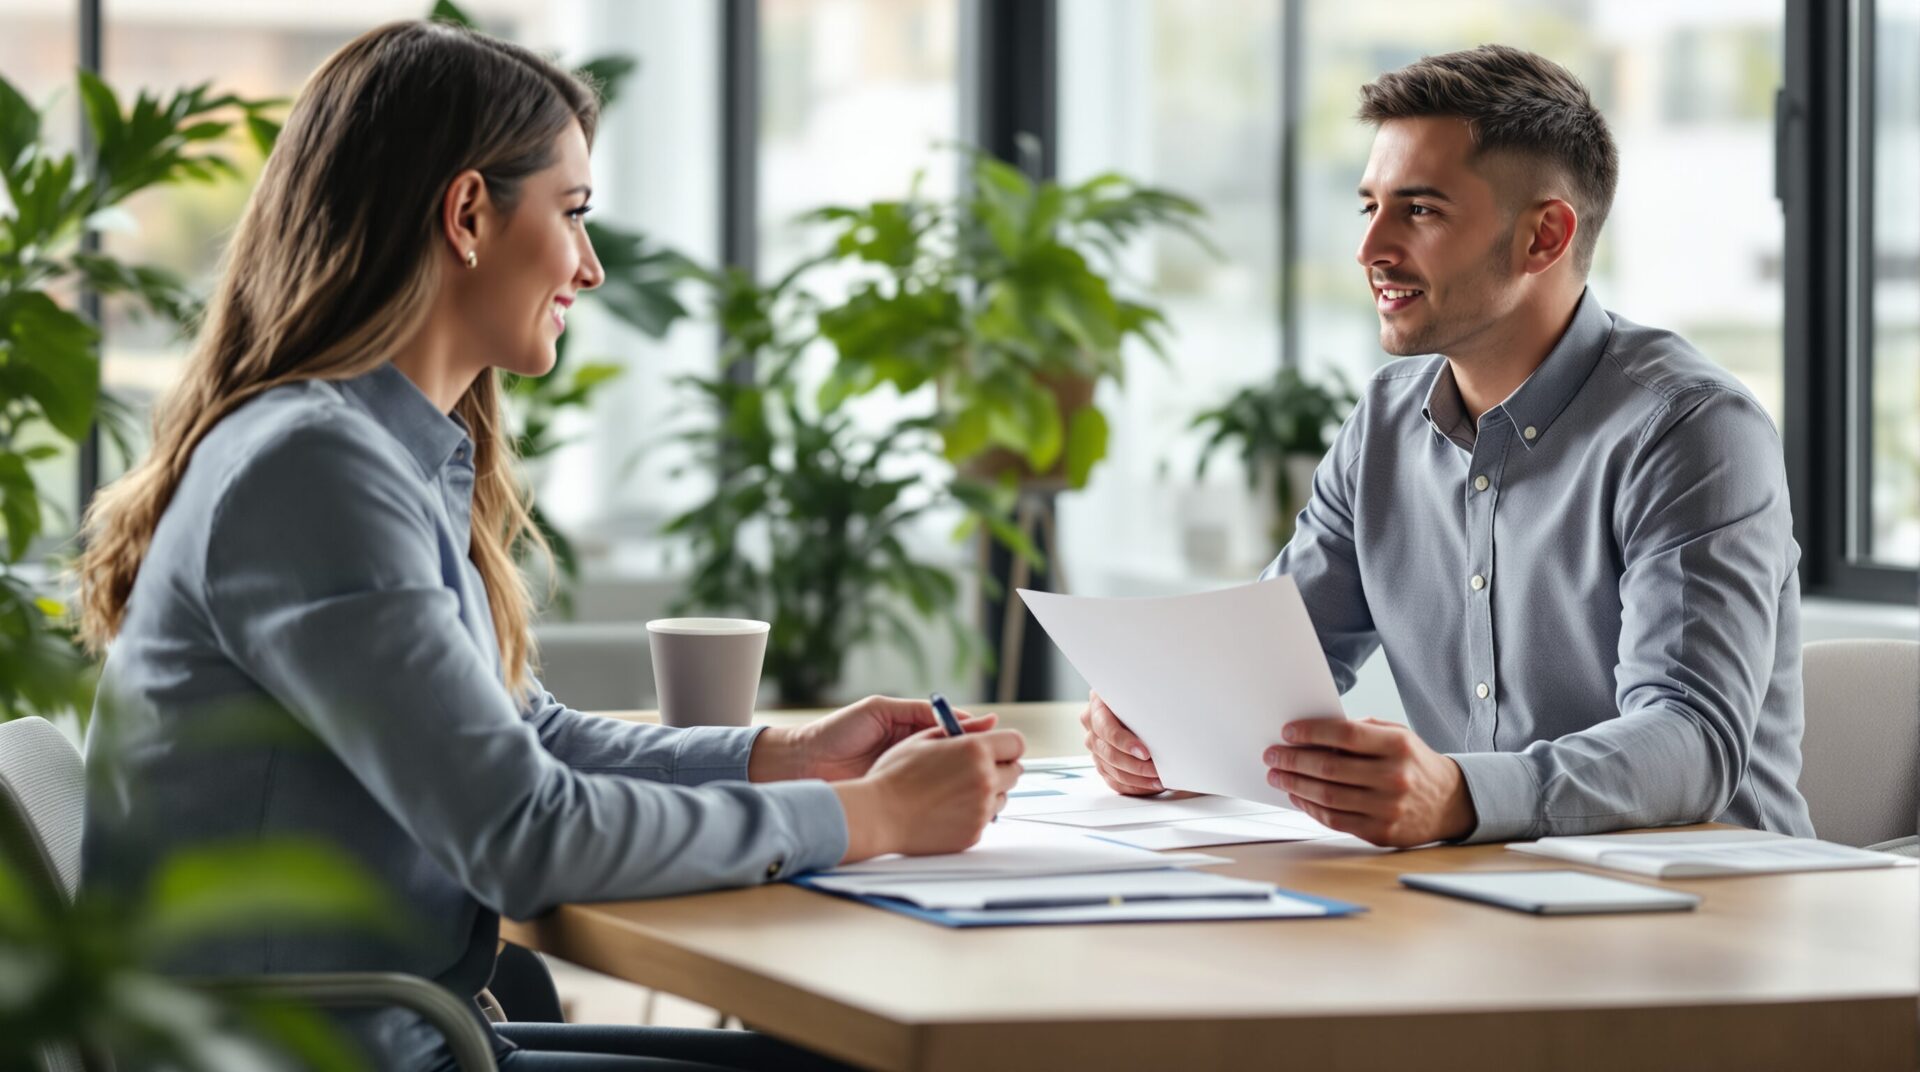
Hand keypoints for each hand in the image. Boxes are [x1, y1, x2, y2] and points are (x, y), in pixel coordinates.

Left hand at [750, 695, 997, 782]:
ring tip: (978, 782)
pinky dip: (945, 802)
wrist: (802, 762)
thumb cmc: (837, 731)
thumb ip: (920, 711)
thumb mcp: (881, 710)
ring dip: (965, 784)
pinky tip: (955, 801)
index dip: (976, 737)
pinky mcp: (900, 801)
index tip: (992, 741)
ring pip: (950, 783)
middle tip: (990, 765)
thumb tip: (967, 715)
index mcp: (912, 730)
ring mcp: (910, 780)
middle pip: (959, 759)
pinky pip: (930, 801)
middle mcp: (916, 756)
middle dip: (977, 762)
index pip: (957, 733)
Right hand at [832, 726, 1025, 861]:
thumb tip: (990, 721)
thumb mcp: (924, 739)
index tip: (995, 748)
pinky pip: (984, 820)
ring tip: (955, 791)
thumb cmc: (894, 775)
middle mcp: (985, 779)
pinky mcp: (973, 833)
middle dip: (999, 768)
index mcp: (975, 750)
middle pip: (1014, 771)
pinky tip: (945, 809)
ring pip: (1002, 797)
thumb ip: (962, 728)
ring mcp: (981, 809)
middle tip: (973, 769)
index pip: (1016, 743)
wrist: (877, 815)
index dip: (1005, 744)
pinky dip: (972, 814)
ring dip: (988, 792)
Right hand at [1078, 690, 1162, 795]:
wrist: (1130, 701)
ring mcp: (1095, 746)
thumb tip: (1164, 706)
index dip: (1125, 743)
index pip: (1107, 729)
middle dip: (1136, 766)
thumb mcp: (1135, 690)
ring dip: (1137, 779)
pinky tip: (1149, 786)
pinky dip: (1133, 786)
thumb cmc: (1135, 694)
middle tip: (1156, 771)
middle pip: (1109, 754)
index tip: (1145, 753)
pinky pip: (1114, 781)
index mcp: (1097, 706)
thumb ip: (1142, 698)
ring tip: (1158, 781)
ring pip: (1111, 770)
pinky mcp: (1102, 762)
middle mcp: (1092, 727)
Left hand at [1264, 718, 1476, 846]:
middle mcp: (1394, 778)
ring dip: (1295, 785)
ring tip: (1277, 776)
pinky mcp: (1381, 832)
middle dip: (1293, 761)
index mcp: (1398, 746)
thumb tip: (1314, 733)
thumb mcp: (1398, 736)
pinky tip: (1297, 796)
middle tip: (1272, 755)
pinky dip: (1310, 808)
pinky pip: (1335, 820)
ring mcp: (1388, 808)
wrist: (1450, 802)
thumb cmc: (1413, 763)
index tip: (1288, 732)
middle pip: (1330, 769)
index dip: (1312, 733)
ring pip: (1328, 797)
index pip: (1345, 736)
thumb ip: (1361, 732)